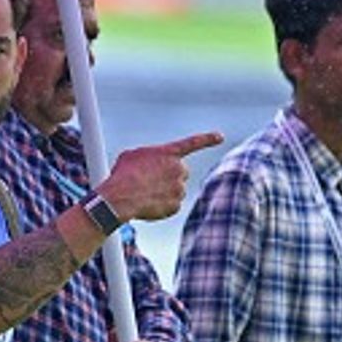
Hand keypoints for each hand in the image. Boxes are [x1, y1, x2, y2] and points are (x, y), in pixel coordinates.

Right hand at [94, 131, 222, 222]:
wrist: (120, 197)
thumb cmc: (122, 174)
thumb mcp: (133, 156)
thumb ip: (149, 157)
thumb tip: (151, 167)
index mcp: (168, 153)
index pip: (193, 143)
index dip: (208, 139)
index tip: (220, 136)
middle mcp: (178, 169)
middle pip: (181, 171)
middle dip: (171, 175)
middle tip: (151, 180)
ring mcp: (179, 188)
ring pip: (176, 189)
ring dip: (165, 190)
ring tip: (145, 192)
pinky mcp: (176, 205)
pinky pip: (172, 204)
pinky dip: (162, 205)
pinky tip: (147, 202)